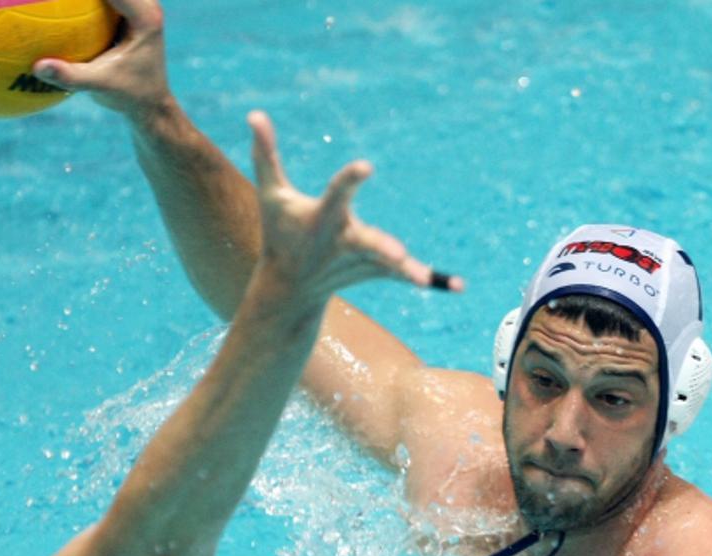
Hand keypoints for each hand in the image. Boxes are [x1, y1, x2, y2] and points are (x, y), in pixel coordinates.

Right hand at [32, 0, 170, 122]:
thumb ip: (70, 76)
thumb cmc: (129, 96)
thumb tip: (38, 67)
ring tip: (55, 0)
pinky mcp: (132, 11)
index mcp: (145, 17)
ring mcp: (141, 6)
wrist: (150, 104)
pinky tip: (62, 3)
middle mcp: (147, 6)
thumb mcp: (100, 86)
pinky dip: (87, 1)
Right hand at [246, 111, 461, 309]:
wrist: (288, 286)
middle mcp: (342, 242)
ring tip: (427, 280)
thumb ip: (265, 154)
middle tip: (398, 254)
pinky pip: (402, 275)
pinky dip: (428, 278)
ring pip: (386, 265)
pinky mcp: (373, 271)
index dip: (351, 180)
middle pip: (364, 242)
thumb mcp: (270, 194)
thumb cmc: (279, 231)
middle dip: (379, 247)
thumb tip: (254, 113)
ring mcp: (359, 261)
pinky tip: (457, 286)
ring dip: (407, 271)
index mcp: (321, 218)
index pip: (338, 195)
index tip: (367, 166)